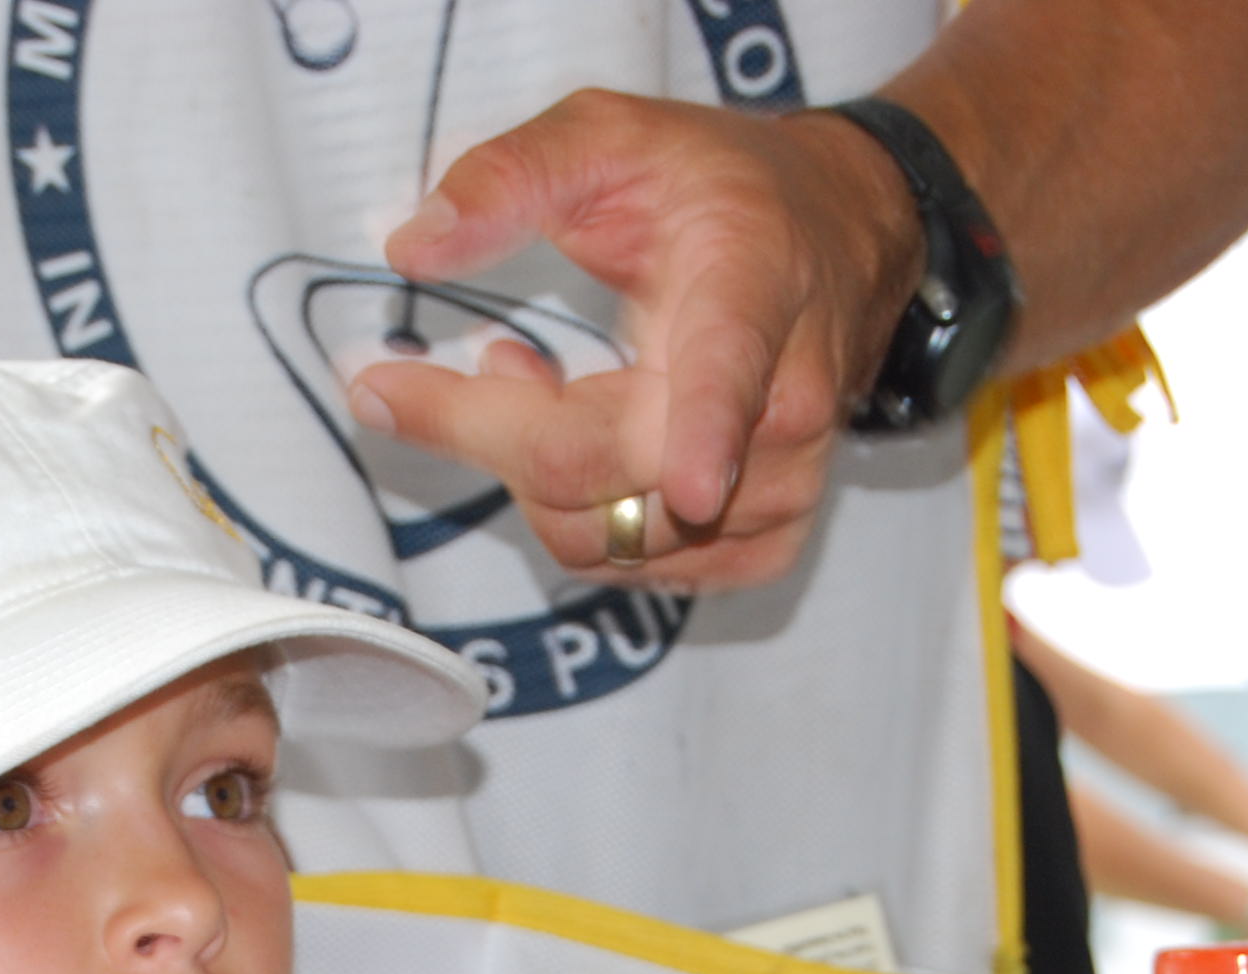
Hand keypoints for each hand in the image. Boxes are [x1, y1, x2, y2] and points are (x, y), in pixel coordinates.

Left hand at [346, 89, 917, 592]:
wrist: (835, 241)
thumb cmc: (721, 190)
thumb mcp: (611, 135)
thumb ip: (509, 177)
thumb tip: (412, 245)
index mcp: (752, 297)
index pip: (729, 381)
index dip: (708, 438)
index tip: (696, 489)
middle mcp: (781, 412)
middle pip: (600, 471)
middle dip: (490, 427)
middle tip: (469, 356)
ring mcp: (778, 493)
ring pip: (598, 534)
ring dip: (529, 464)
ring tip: (534, 376)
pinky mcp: (761, 547)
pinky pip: (623, 565)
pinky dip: (572, 510)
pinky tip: (577, 432)